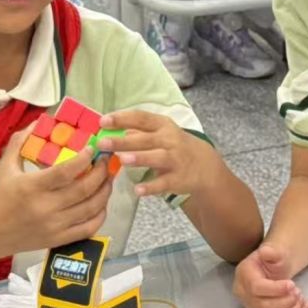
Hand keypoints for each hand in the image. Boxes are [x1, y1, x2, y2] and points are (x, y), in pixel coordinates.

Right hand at [0, 127, 114, 257]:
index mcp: (32, 187)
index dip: (84, 159)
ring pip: (91, 208)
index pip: (66, 171)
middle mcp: (45, 207)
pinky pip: (88, 228)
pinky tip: (101, 204)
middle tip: (107, 161)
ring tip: (108, 179)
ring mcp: (54, 226)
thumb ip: (21, 141)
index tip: (93, 149)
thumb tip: (39, 122)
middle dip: (102, 173)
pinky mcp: (58, 240)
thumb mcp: (5, 166)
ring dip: (105, 192)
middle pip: (84, 189)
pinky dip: (100, 215)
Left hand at [97, 110, 215, 197]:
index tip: (103, 121)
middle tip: (103, 143)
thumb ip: (137, 131)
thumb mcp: (160, 133)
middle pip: (145, 139)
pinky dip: (151, 187)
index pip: (141, 118)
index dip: (122, 118)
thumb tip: (112, 129)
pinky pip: (163, 183)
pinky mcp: (178, 179)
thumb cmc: (173, 146)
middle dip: (123, 141)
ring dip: (140, 158)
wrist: (204, 165)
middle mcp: (169, 140)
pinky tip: (138, 190)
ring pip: (156, 158)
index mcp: (162, 125)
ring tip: (122, 160)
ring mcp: (175, 159)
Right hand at [233, 244, 307, 307]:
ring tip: (300, 298)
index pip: (256, 288)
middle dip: (285, 300)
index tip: (291, 284)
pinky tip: (302, 307)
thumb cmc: (271, 261)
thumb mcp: (273, 252)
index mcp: (243, 277)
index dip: (276, 289)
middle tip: (298, 291)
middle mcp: (245, 296)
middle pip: (263, 306)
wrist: (272, 271)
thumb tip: (266, 251)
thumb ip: (271, 252)